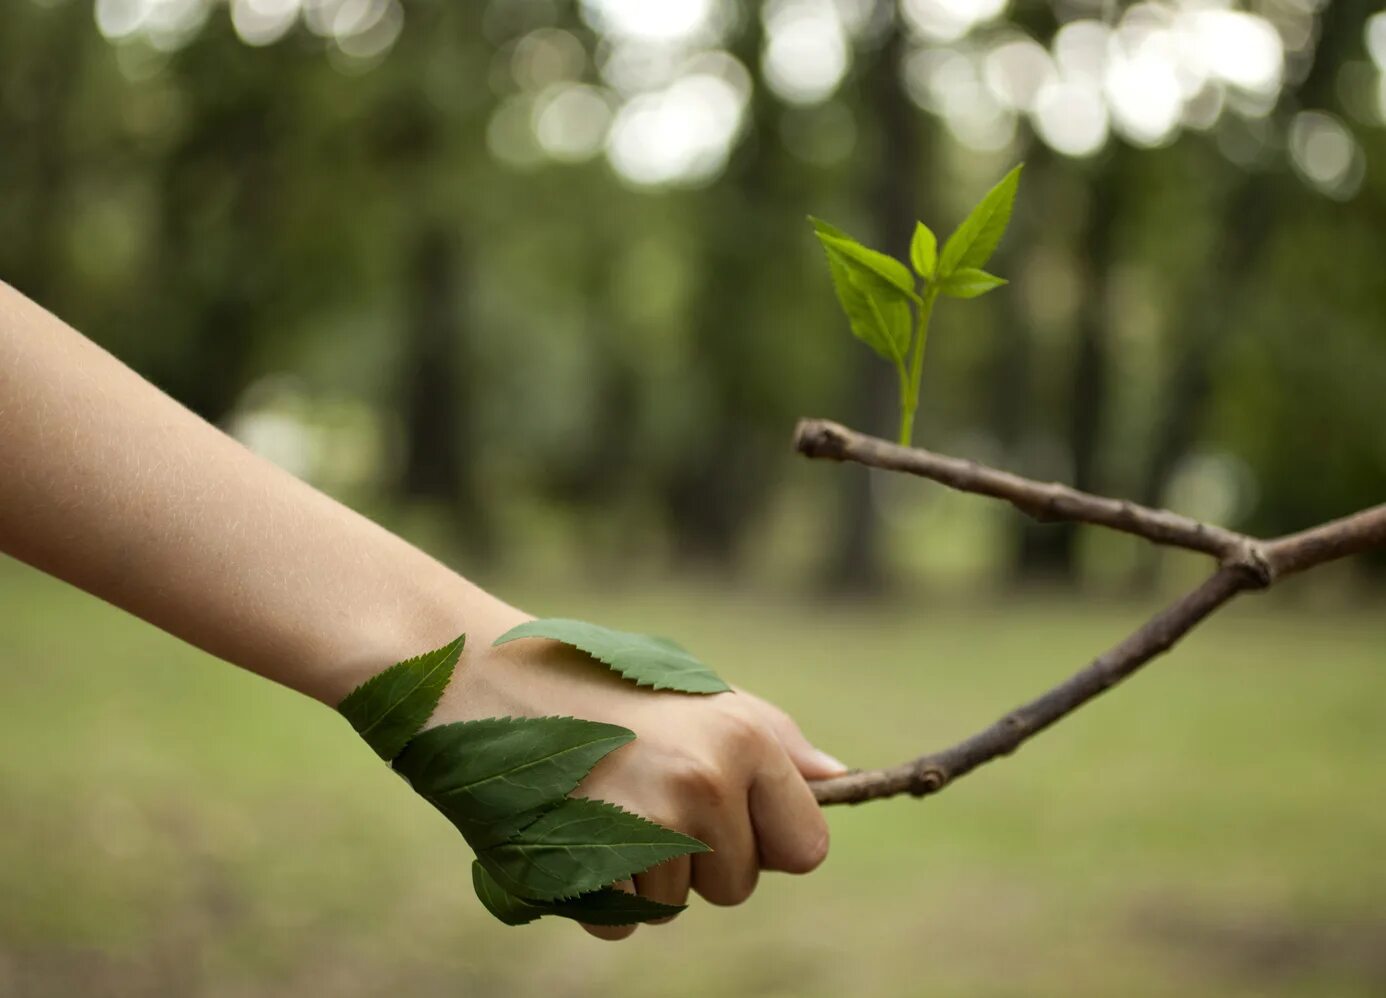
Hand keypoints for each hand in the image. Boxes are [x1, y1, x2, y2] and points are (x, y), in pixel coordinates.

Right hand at [435, 609, 847, 939]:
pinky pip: (621, 922)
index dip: (768, 840)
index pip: (808, 847)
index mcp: (743, 739)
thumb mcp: (692, 692)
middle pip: (738, 886)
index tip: (729, 814)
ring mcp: (645, 830)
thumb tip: (839, 780)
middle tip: (644, 793)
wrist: (480, 675)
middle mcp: (705, 785)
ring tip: (601, 800)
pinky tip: (571, 827)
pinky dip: (598, 893)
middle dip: (699, 859)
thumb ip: (769, 740)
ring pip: (676, 907)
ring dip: (644, 873)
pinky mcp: (587, 868)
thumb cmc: (594, 678)